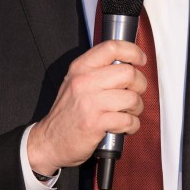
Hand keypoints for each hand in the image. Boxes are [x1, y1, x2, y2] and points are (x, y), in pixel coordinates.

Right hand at [27, 40, 147, 175]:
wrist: (49, 142)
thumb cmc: (68, 113)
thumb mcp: (76, 82)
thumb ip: (98, 70)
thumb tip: (129, 63)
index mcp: (81, 68)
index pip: (112, 47)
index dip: (133, 51)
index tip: (140, 60)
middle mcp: (84, 81)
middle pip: (129, 73)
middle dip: (140, 85)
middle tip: (135, 93)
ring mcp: (89, 102)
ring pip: (132, 98)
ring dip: (137, 108)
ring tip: (129, 113)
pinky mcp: (95, 123)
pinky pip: (128, 120)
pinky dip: (132, 125)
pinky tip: (125, 126)